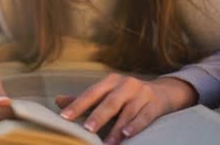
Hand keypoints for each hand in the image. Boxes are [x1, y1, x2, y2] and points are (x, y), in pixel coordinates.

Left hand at [55, 74, 197, 144]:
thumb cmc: (126, 96)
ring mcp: (142, 93)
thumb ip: (83, 100)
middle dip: (97, 116)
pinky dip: (135, 125)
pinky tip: (126, 134)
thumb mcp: (106, 94)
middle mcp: (125, 84)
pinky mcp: (155, 104)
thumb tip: (57, 101)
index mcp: (110, 81)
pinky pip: (144, 116)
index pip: (91, 93)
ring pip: (127, 112)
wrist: (162, 92)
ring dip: (116, 128)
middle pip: (109, 102)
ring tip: (107, 143)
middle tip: (86, 130)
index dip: (78, 105)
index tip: (64, 117)